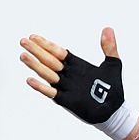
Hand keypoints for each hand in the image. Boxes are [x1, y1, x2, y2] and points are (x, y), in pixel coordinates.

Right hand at [20, 28, 137, 139]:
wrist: (115, 111)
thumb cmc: (113, 89)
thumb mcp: (113, 64)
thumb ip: (109, 47)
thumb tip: (108, 28)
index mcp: (77, 65)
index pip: (58, 52)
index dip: (46, 44)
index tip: (34, 36)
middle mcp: (68, 75)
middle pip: (49, 60)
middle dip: (36, 51)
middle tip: (23, 41)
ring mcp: (66, 88)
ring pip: (47, 74)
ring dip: (35, 65)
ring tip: (23, 55)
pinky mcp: (67, 101)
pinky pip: (51, 93)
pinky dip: (41, 87)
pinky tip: (30, 80)